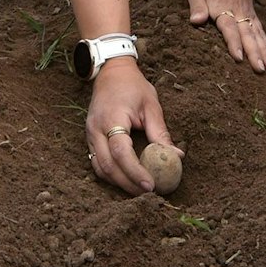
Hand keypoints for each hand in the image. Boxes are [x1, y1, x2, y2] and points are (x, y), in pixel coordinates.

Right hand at [85, 60, 174, 193]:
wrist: (111, 72)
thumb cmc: (133, 86)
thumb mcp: (151, 105)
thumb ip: (160, 132)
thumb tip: (176, 156)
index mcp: (112, 118)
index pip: (121, 152)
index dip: (135, 172)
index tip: (151, 185)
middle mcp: (95, 129)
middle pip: (108, 166)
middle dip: (127, 183)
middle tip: (147, 194)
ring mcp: (89, 134)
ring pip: (100, 168)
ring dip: (118, 182)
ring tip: (138, 190)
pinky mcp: (88, 138)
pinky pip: (97, 162)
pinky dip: (110, 174)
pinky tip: (126, 179)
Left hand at [187, 0, 265, 71]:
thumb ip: (197, 4)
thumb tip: (196, 21)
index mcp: (221, 5)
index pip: (228, 27)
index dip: (233, 43)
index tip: (239, 57)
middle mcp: (237, 10)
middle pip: (247, 34)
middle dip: (254, 53)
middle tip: (261, 69)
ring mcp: (246, 10)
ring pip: (257, 33)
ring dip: (263, 50)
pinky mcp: (250, 10)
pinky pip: (260, 28)